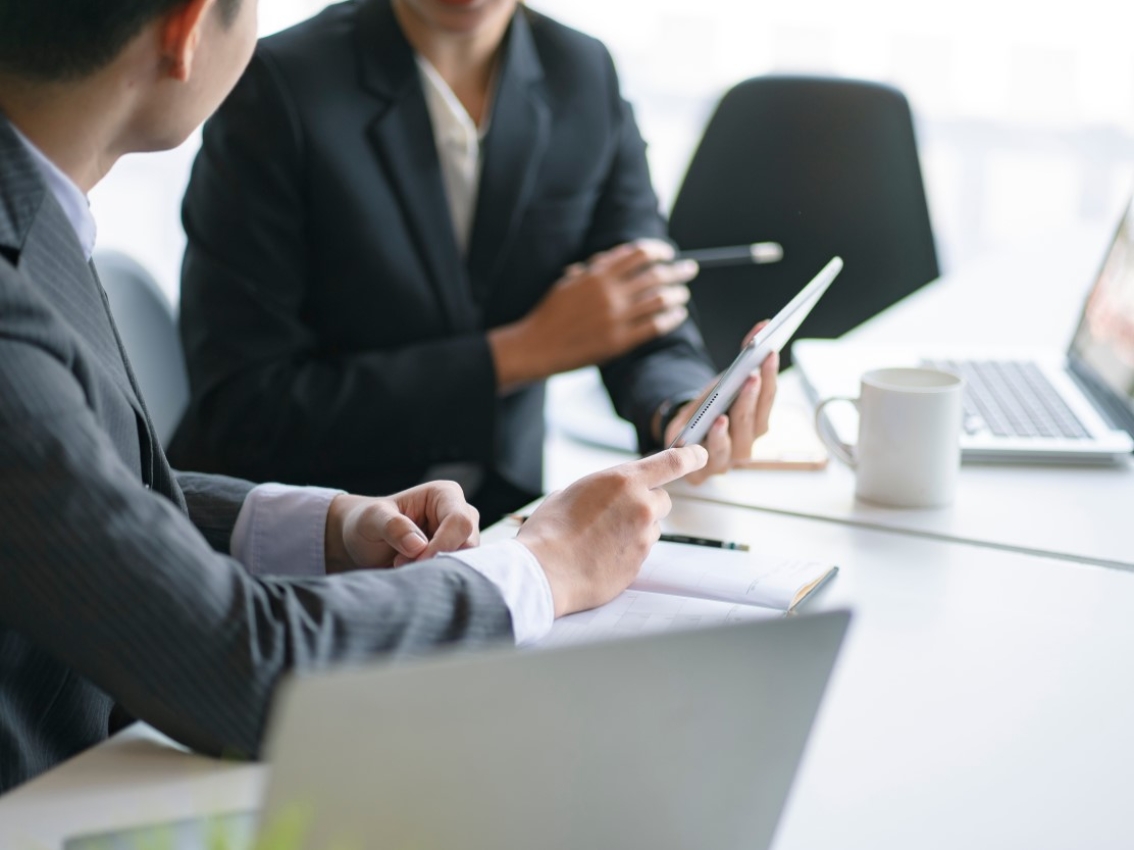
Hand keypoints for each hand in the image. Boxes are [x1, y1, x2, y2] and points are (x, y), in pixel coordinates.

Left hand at [324, 482, 479, 572]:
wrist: (363, 542)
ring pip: (465, 561)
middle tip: (402, 562)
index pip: (460, 522)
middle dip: (437, 559)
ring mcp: (461, 538)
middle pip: (468, 544)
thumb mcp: (371, 519)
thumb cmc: (368, 523)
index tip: (415, 560)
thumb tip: (418, 545)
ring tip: (403, 564)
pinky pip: (458, 573)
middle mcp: (460, 513)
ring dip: (434, 570)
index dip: (442, 545)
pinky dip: (435, 577)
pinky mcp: (456, 558)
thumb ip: (393, 527)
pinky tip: (413, 573)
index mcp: (444, 494)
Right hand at [488, 239, 697, 390]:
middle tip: (690, 268)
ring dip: (677, 294)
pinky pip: (654, 327)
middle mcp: (610, 294)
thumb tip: (620, 255)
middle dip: (677, 270)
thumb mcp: (569, 281)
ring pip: (660, 300)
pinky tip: (678, 314)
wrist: (537, 346)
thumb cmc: (551, 313)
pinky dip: (671, 318)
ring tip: (683, 293)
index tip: (667, 252)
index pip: (639, 254)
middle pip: (656, 275)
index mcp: (597, 275)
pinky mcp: (619, 342)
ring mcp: (616, 318)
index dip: (659, 250)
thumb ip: (596, 268)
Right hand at [516, 445, 707, 616]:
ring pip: (651, 527)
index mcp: (623, 480)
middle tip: (618, 513)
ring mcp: (643, 537)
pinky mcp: (640, 563)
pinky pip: (641, 551)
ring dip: (636, 529)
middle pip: (662, 499)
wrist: (543, 572)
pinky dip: (628, 551)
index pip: (672, 462)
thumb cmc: (550, 531)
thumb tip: (603, 496)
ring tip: (601, 539)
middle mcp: (640, 506)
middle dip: (647, 503)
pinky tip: (602, 555)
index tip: (700, 454)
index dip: (692, 456)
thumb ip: (598, 489)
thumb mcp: (570, 493)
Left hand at [661, 322, 778, 484]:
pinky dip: (720, 438)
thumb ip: (742, 361)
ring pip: (741, 440)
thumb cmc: (704, 410)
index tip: (769, 353)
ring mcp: (728, 460)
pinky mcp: (705, 470)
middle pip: (757, 421)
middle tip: (754, 372)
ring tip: (739, 392)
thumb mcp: (720, 385)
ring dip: (742, 413)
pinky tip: (719, 419)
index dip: (771, 377)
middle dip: (756, 395)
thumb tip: (762, 327)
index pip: (768, 400)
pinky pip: (715, 455)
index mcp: (756, 423)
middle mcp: (747, 444)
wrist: (677, 437)